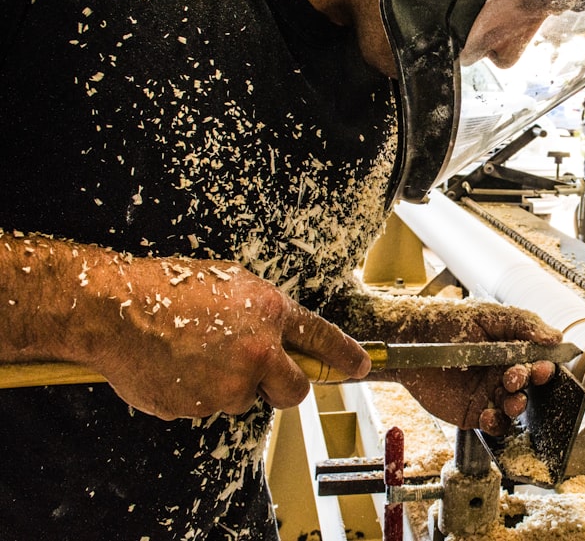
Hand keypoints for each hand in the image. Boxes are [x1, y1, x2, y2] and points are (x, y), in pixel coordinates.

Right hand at [79, 255, 370, 419]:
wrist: (116, 309)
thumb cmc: (169, 289)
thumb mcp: (232, 284)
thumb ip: (264, 313)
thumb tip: (283, 335)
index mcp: (270, 313)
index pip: (322, 338)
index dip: (345, 356)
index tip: (360, 367)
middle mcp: (257, 351)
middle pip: (294, 390)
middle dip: (285, 387)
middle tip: (261, 375)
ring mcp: (229, 383)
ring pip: (245, 398)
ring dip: (229, 385)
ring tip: (196, 355)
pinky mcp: (200, 406)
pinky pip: (209, 407)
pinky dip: (197, 394)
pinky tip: (177, 367)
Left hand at [383, 302, 561, 434]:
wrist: (412, 338)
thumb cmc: (449, 321)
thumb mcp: (490, 316)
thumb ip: (524, 324)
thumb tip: (556, 336)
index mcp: (511, 350)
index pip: (537, 362)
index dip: (544, 367)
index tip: (543, 366)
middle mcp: (502, 373)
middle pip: (529, 386)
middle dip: (529, 383)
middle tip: (516, 376)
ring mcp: (488, 394)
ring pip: (515, 408)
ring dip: (518, 406)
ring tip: (511, 399)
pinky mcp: (471, 412)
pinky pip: (493, 424)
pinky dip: (497, 424)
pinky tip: (489, 415)